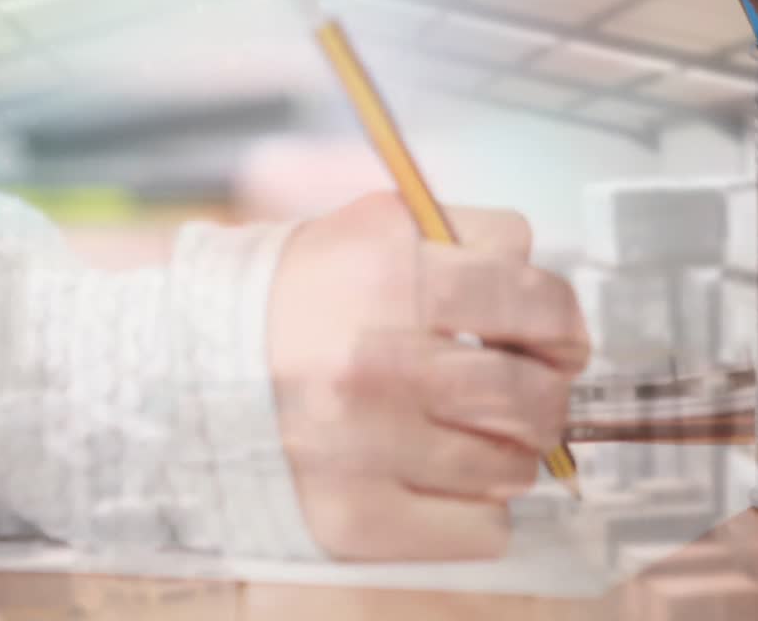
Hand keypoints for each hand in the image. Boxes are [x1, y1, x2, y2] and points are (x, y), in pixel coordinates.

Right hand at [268, 192, 589, 560]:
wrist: (196, 369)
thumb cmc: (298, 300)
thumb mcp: (375, 229)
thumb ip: (466, 240)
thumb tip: (546, 305)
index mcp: (390, 279)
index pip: (539, 305)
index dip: (561, 324)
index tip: (555, 338)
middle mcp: (377, 368)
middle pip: (535, 396)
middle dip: (545, 394)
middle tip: (522, 390)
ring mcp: (365, 451)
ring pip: (514, 469)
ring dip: (504, 450)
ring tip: (462, 429)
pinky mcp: (355, 520)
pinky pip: (481, 529)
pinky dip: (476, 506)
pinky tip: (437, 474)